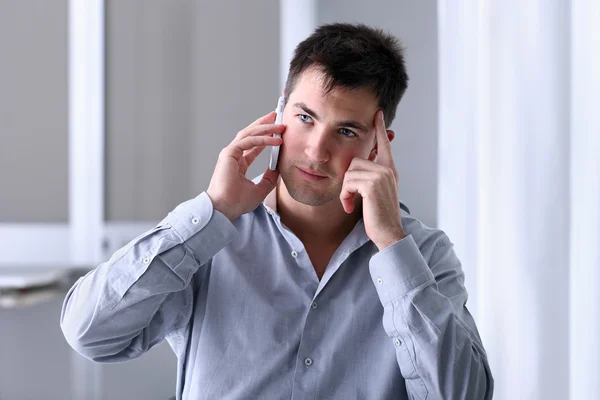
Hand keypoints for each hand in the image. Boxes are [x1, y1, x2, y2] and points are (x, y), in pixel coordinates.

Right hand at [206, 112, 284, 220]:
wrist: (225, 209)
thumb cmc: (237, 202)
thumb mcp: (261, 189)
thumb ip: (269, 178)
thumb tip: (278, 168)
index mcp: (238, 163)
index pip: (253, 145)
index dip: (266, 136)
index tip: (278, 131)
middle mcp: (233, 155)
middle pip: (250, 134)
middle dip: (264, 124)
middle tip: (277, 116)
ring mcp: (230, 153)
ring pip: (249, 134)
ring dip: (266, 128)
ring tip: (280, 126)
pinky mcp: (229, 153)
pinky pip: (248, 141)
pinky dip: (263, 139)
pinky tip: (275, 139)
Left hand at [340, 110, 405, 249]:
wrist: (388, 234)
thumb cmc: (379, 217)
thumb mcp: (375, 193)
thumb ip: (370, 178)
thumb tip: (356, 168)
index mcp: (390, 170)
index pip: (384, 144)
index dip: (380, 128)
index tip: (377, 113)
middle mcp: (388, 170)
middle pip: (355, 161)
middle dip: (347, 181)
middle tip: (350, 198)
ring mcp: (381, 176)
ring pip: (349, 171)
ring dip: (345, 190)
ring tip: (350, 204)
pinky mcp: (372, 184)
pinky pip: (348, 182)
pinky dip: (344, 196)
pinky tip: (350, 207)